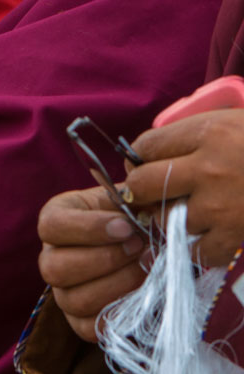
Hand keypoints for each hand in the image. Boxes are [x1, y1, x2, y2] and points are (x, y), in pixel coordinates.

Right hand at [37, 186, 148, 342]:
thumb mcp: (129, 200)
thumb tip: (145, 207)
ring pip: (74, 299)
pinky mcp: (79, 322)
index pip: (52, 227)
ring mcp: (62, 293)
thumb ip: (132, 200)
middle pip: (55, 268)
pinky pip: (90, 327)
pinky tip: (143, 293)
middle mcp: (50, 258)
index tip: (126, 226)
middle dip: (105, 260)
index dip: (88, 229)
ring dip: (117, 285)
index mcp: (54, 221)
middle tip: (140, 248)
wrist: (147, 249)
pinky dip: (119, 313)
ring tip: (147, 269)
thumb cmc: (135, 219)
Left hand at [126, 108, 243, 266]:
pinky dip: (198, 248)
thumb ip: (190, 136)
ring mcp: (222, 205)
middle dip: (141, 189)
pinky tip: (207, 236)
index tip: (144, 163)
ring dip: (169, 220)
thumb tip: (147, 156)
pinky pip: (199, 251)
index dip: (139, 157)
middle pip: (144, 184)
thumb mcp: (230, 122)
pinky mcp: (237, 234)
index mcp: (207, 133)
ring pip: (166, 220)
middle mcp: (208, 169)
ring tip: (185, 213)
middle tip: (151, 192)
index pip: (145, 146)